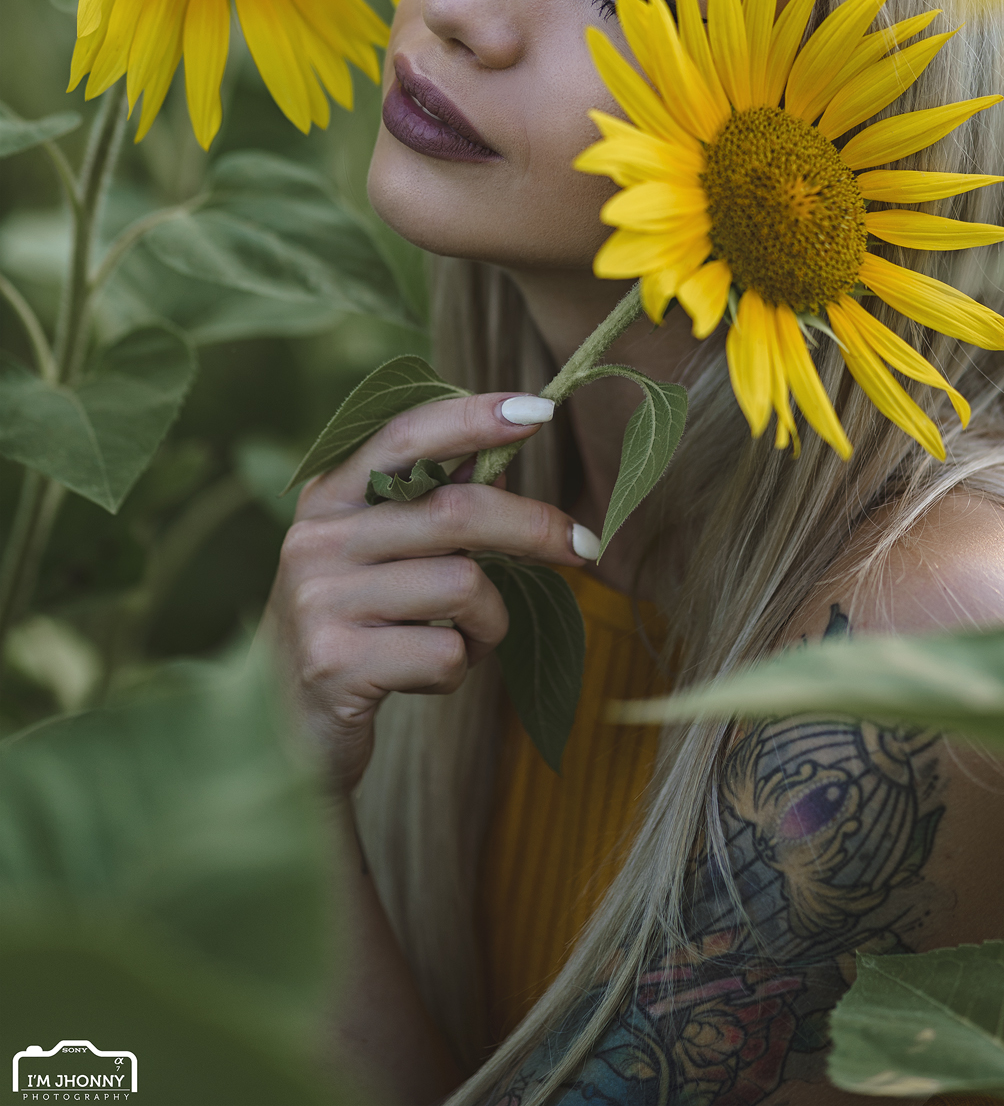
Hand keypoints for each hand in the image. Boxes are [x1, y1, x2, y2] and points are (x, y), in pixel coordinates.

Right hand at [258, 391, 595, 794]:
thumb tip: (504, 455)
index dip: (473, 417)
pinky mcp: (334, 664)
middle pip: (455, 511)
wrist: (279, 735)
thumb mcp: (377, 555)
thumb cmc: (354, 628)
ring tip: (463, 639)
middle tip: (583, 546)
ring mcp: (319, 601)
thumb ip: (429, 503)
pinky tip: (426, 676)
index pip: (405, 435)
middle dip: (532, 527)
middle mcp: (315, 539)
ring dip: (489, 621)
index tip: (540, 410)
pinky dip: (462, 667)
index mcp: (328, 497)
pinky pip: (447, 653)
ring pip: (463, 586)